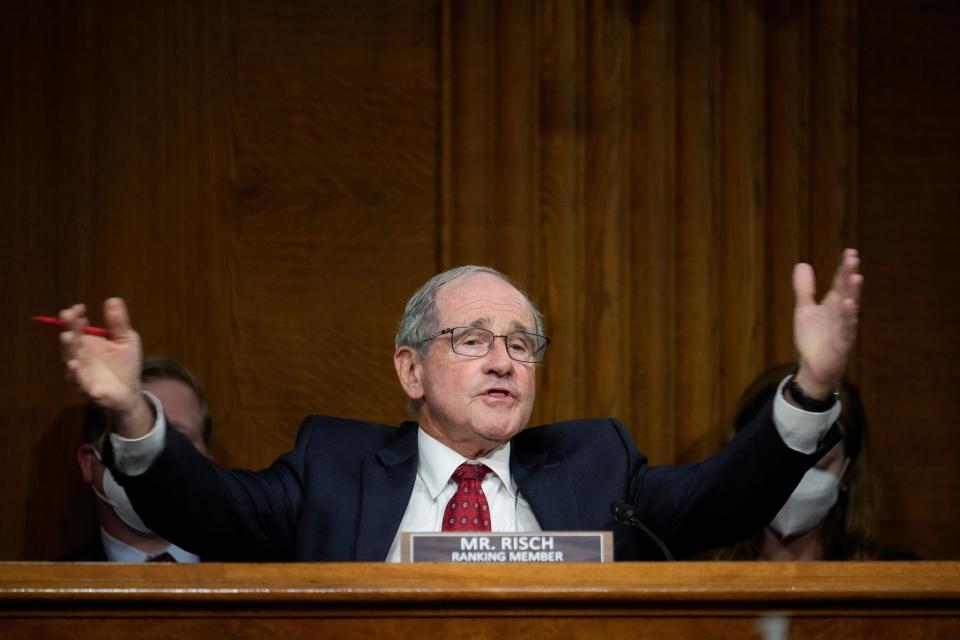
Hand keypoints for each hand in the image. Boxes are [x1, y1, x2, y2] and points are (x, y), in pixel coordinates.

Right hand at [59, 298, 150, 435]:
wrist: (130, 392)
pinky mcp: (86, 388)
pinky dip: (75, 374)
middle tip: (67, 315)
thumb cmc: (125, 364)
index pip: (77, 326)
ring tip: (68, 336)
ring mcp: (80, 372)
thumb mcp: (125, 340)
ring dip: (68, 348)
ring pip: (71, 359)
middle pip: (72, 340)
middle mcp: (80, 355)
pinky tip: (75, 364)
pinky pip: (78, 381)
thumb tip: (113, 299)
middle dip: (69, 327)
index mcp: (88, 342)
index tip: (79, 307)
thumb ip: (118, 323)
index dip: (76, 316)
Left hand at [792, 249, 863, 397]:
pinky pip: (845, 329)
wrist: (813, 367)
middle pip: (847, 291)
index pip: (841, 282)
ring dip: (853, 293)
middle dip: (850, 275)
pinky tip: (848, 305)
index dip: (844, 268)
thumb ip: (804, 289)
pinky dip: (846, 317)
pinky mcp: (841, 343)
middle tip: (853, 258)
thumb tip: (802, 264)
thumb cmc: (813, 338)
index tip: (850, 252)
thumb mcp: (804, 310)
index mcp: (834, 304)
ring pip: (850, 308)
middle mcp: (842, 313)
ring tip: (856, 277)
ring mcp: (844, 328)